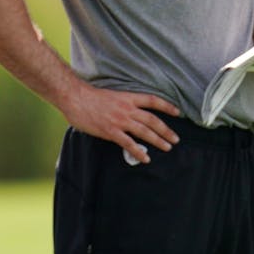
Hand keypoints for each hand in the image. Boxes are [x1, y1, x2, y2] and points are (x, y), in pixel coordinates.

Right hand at [61, 85, 180, 163]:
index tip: (178, 112)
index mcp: (128, 98)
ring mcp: (120, 120)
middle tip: (176, 139)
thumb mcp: (112, 95)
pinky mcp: (111, 131)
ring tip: (167, 147)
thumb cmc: (90, 96)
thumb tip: (131, 113)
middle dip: (166, 130)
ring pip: (145, 132)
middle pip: (153, 120)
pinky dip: (139, 152)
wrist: (76, 98)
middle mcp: (127, 109)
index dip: (167, 106)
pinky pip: (128, 144)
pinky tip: (146, 158)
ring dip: (158, 141)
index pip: (153, 101)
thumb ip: (123, 104)